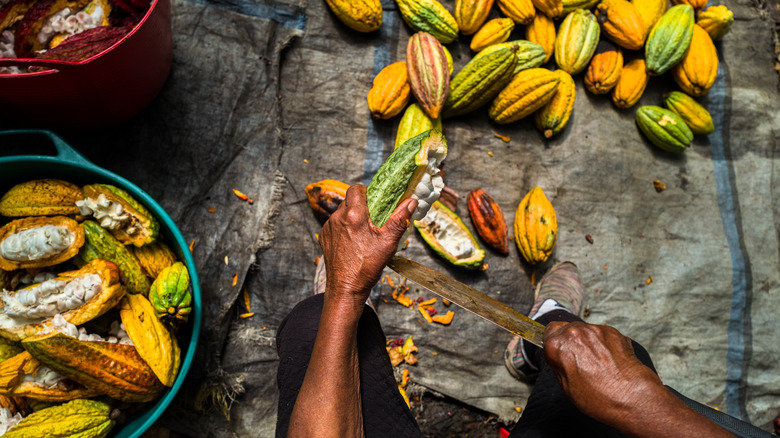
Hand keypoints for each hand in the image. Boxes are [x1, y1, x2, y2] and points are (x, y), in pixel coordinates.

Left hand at [319, 185, 416, 307]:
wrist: (345, 289)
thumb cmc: (366, 267)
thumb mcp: (388, 243)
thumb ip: (399, 219)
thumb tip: (410, 202)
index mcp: (353, 215)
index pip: (356, 189)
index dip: (367, 192)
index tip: (377, 202)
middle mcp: (337, 218)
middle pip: (349, 200)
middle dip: (362, 205)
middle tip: (374, 218)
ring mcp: (328, 228)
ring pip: (342, 212)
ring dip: (353, 217)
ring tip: (365, 232)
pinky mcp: (325, 237)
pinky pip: (335, 224)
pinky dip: (345, 228)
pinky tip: (354, 241)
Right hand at [543, 321, 665, 426]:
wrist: (633, 398)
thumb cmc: (601, 398)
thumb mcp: (566, 387)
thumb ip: (558, 365)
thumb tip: (559, 357)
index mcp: (558, 345)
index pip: (548, 332)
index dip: (553, 343)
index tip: (558, 350)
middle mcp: (575, 333)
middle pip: (567, 329)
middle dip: (571, 342)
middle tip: (578, 361)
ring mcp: (596, 330)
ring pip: (586, 331)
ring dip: (588, 343)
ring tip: (597, 364)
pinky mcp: (614, 332)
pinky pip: (603, 335)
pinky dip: (604, 344)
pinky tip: (609, 361)